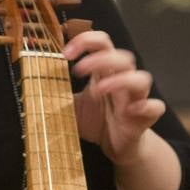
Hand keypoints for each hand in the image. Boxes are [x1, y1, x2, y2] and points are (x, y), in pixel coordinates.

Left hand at [63, 30, 165, 165]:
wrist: (116, 148)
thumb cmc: (97, 122)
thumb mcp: (72, 106)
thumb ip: (58, 93)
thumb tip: (34, 83)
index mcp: (105, 73)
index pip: (102, 43)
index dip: (86, 41)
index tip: (66, 53)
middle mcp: (123, 81)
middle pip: (122, 56)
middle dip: (100, 58)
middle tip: (78, 70)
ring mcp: (136, 99)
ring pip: (141, 78)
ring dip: (121, 79)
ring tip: (99, 89)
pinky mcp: (145, 118)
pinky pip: (155, 107)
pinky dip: (146, 105)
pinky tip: (131, 110)